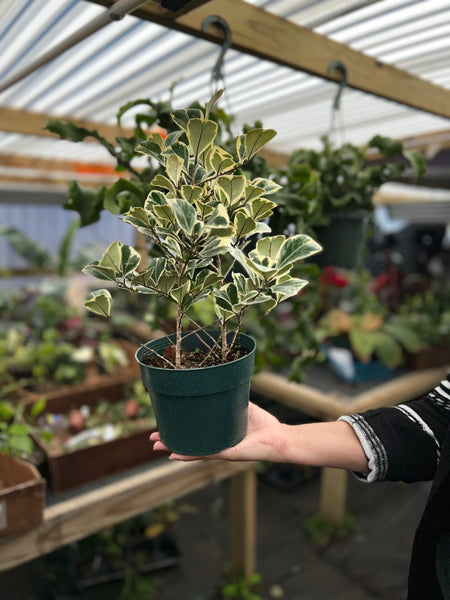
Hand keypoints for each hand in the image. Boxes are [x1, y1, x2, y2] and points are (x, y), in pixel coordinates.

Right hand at [149, 402, 285, 461]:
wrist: (279, 437)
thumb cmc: (263, 423)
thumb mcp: (241, 406)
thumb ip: (230, 396)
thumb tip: (217, 378)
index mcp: (217, 434)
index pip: (194, 432)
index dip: (178, 429)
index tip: (164, 423)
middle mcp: (215, 443)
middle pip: (187, 443)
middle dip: (170, 440)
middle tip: (153, 437)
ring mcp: (219, 449)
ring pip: (190, 450)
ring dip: (173, 447)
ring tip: (156, 445)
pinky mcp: (226, 453)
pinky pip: (204, 454)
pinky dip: (188, 455)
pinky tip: (174, 454)